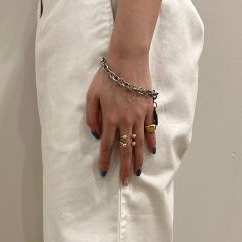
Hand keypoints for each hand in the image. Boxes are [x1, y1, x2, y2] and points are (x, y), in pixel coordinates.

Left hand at [85, 53, 156, 184]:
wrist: (128, 60)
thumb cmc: (107, 76)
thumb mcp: (91, 95)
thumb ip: (91, 117)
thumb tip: (96, 134)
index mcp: (110, 118)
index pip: (107, 146)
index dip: (105, 161)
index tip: (104, 172)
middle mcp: (126, 120)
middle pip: (126, 149)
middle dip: (125, 167)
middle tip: (125, 181)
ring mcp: (139, 115)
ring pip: (139, 142)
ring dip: (138, 159)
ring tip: (137, 171)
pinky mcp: (149, 108)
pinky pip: (150, 129)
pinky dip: (150, 141)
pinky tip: (150, 151)